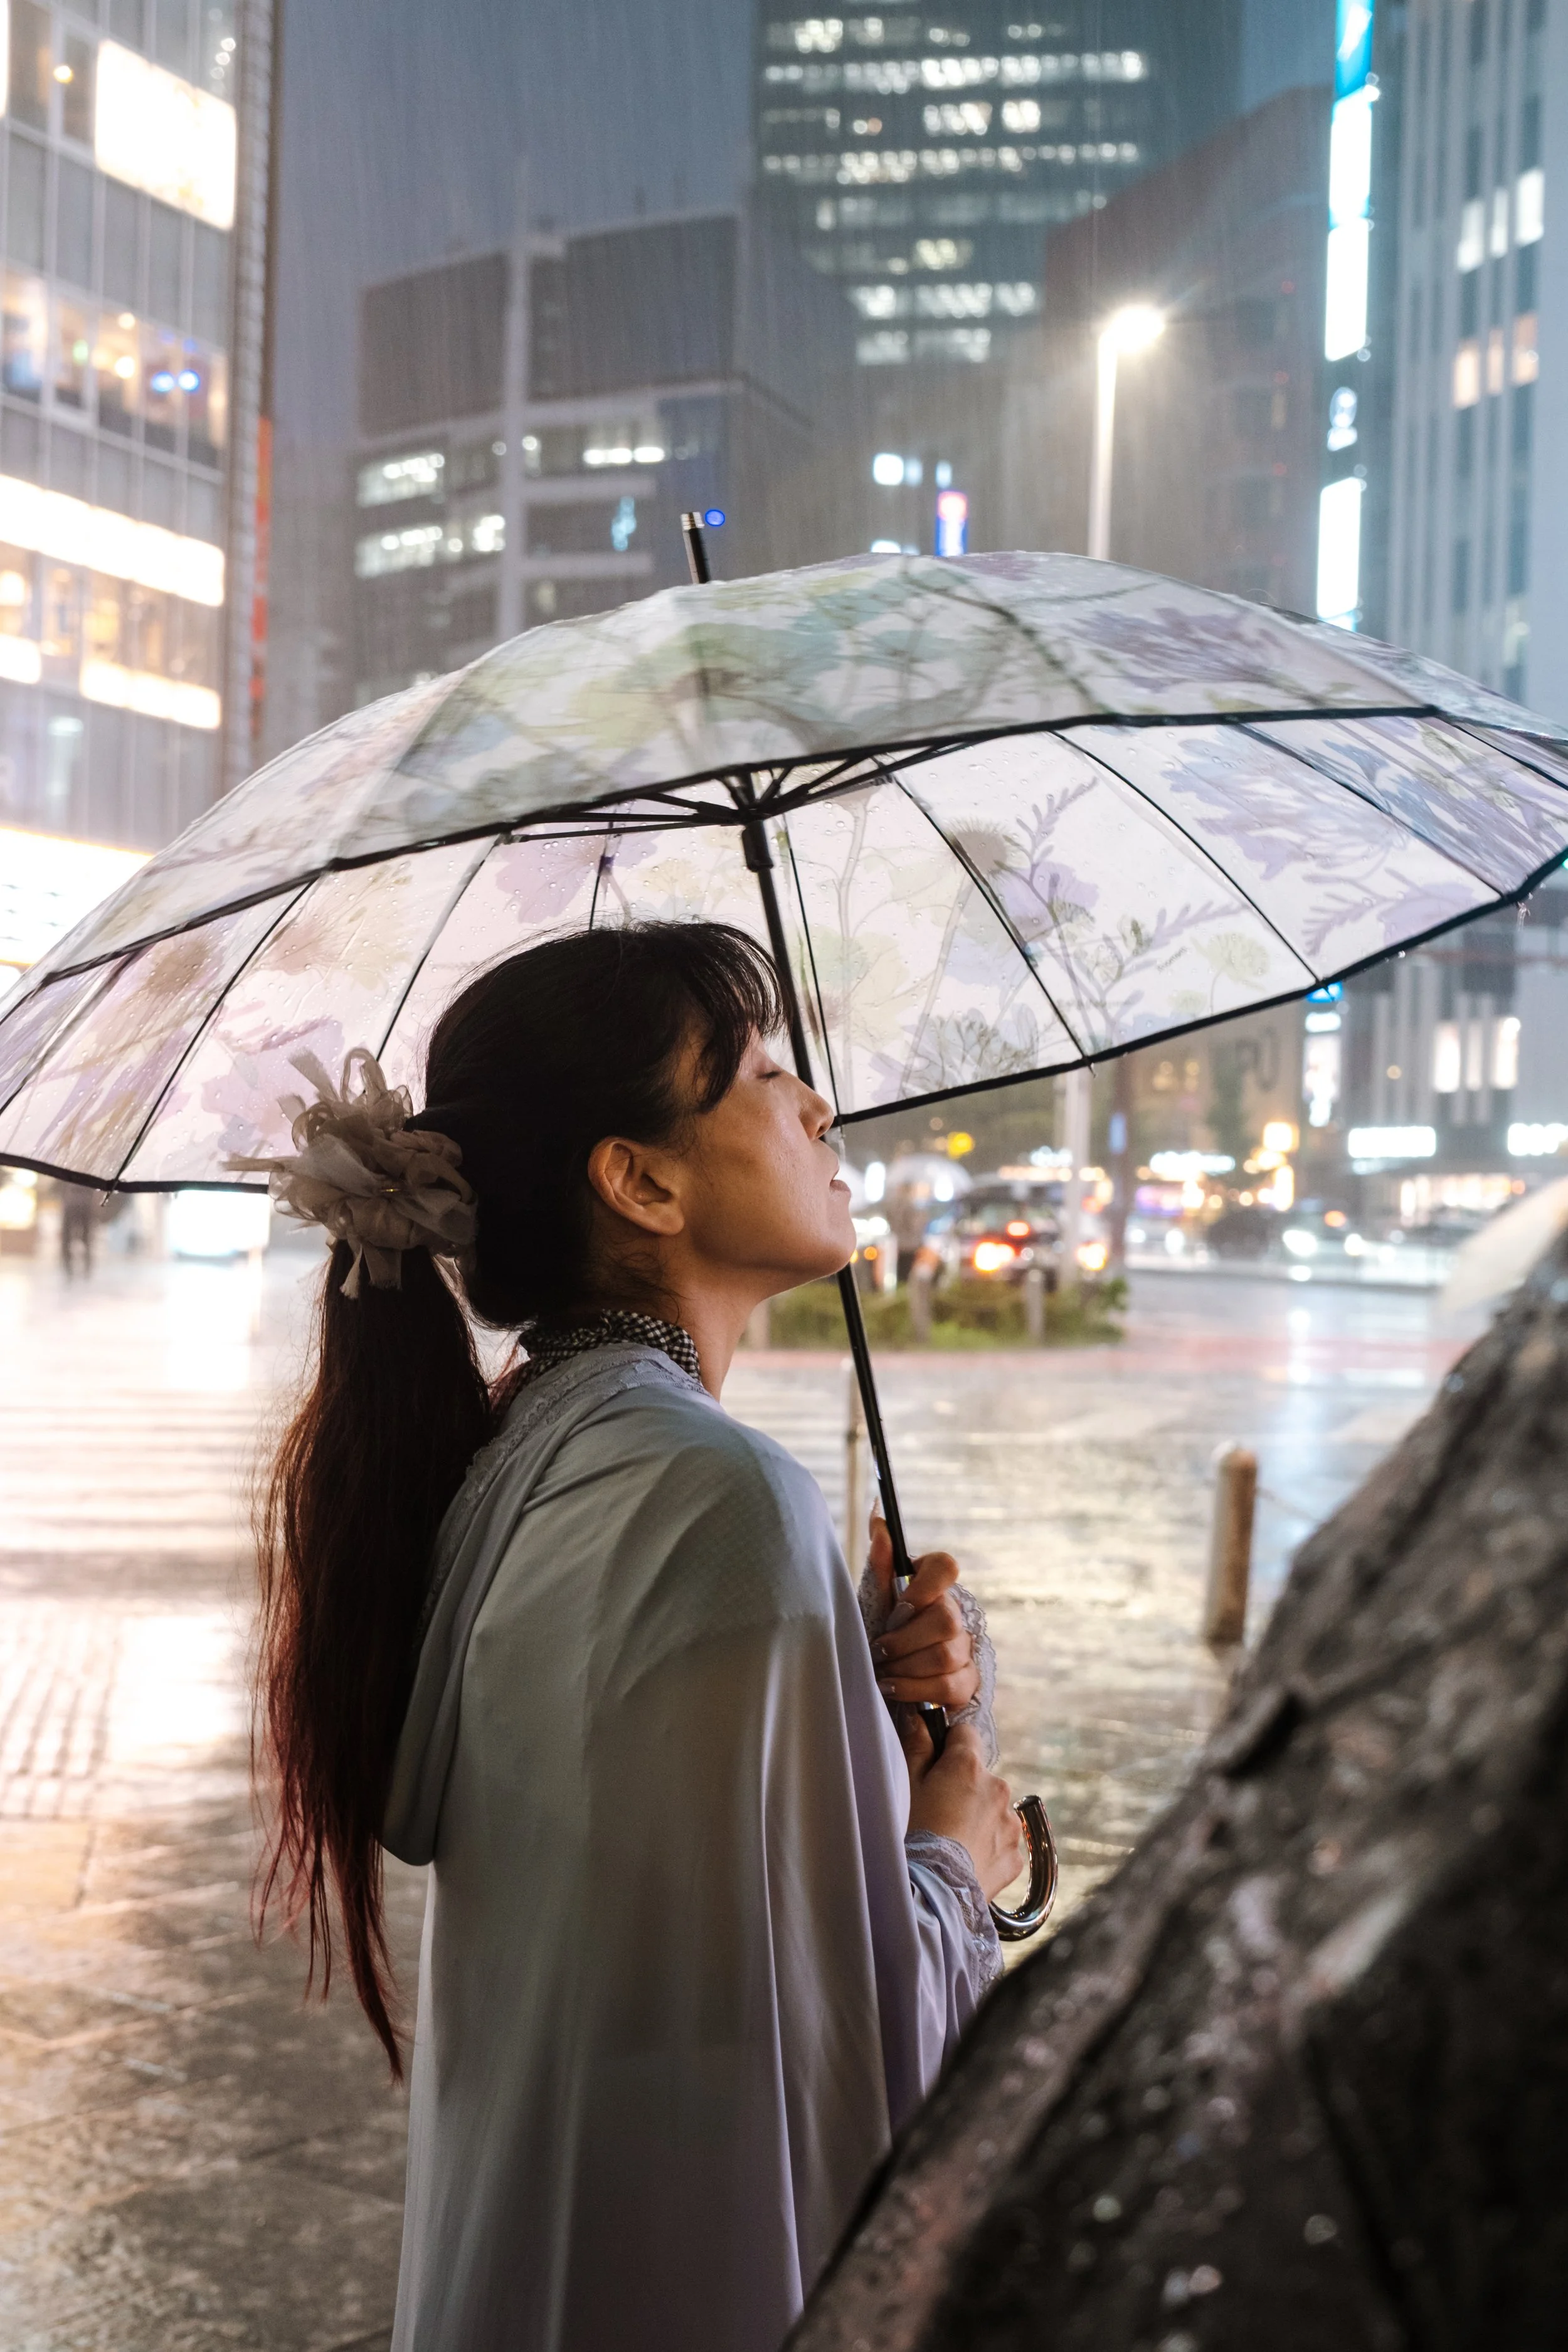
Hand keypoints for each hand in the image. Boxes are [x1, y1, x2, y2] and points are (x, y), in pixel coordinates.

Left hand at [866, 1515, 979, 1713]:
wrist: (883, 1674)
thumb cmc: (880, 1629)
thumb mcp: (874, 1598)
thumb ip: (879, 1561)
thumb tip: (878, 1517)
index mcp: (933, 1583)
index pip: (946, 1567)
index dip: (925, 1587)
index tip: (899, 1607)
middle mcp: (955, 1612)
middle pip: (946, 1620)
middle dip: (905, 1640)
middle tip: (878, 1650)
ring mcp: (965, 1647)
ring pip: (946, 1656)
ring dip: (906, 1667)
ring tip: (882, 1671)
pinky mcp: (966, 1680)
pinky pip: (949, 1686)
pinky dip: (915, 1689)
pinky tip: (893, 1688)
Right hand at [901, 1716, 1025, 1900]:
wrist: (931, 1893)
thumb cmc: (912, 1834)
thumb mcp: (906, 1785)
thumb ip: (917, 1745)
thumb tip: (922, 1718)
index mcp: (968, 1766)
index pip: (965, 1734)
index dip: (949, 1746)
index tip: (936, 1764)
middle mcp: (998, 1789)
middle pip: (980, 1776)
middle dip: (963, 1787)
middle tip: (937, 1812)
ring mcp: (1011, 1823)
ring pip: (993, 1809)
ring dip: (978, 1817)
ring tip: (951, 1841)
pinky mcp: (1016, 1855)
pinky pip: (1002, 1841)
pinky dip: (988, 1846)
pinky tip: (965, 1859)